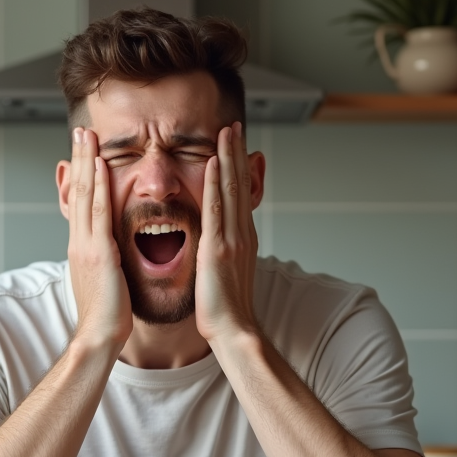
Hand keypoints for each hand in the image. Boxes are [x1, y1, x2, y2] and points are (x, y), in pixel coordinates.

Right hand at [67, 128, 131, 349]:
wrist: (100, 337)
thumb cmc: (108, 315)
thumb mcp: (105, 278)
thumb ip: (106, 258)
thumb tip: (111, 248)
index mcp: (83, 247)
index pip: (82, 202)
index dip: (83, 173)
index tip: (85, 149)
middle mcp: (80, 241)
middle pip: (79, 191)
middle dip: (80, 159)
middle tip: (81, 130)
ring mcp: (86, 245)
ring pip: (86, 195)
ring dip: (86, 162)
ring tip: (87, 135)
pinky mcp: (98, 253)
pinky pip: (99, 212)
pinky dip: (99, 186)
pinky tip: (101, 165)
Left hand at [195, 122, 258, 343]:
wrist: (234, 331)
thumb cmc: (226, 310)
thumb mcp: (226, 272)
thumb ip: (223, 251)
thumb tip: (220, 241)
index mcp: (241, 239)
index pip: (240, 194)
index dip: (238, 167)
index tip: (234, 144)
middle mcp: (241, 234)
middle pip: (241, 185)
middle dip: (237, 153)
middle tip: (233, 125)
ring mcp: (232, 240)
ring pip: (233, 190)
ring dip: (230, 158)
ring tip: (227, 131)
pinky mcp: (219, 249)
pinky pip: (218, 209)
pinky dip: (218, 183)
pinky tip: (216, 162)